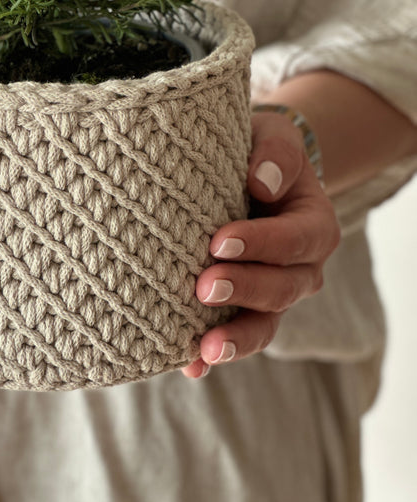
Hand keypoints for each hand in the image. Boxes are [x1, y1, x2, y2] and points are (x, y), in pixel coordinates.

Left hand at [182, 109, 340, 377]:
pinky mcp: (241, 309)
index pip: (294, 240)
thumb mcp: (273, 135)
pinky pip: (231, 336)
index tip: (219, 240)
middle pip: (280, 289)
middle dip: (243, 291)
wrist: (246, 172)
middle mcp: (300, 268)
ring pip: (263, 325)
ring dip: (234, 338)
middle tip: (203, 286)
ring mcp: (271, 295)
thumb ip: (275, 152)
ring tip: (203, 349)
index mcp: (314, 226)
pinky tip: (188, 366)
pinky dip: (210, 355)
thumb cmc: (257, 152)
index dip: (261, 244)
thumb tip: (262, 182)